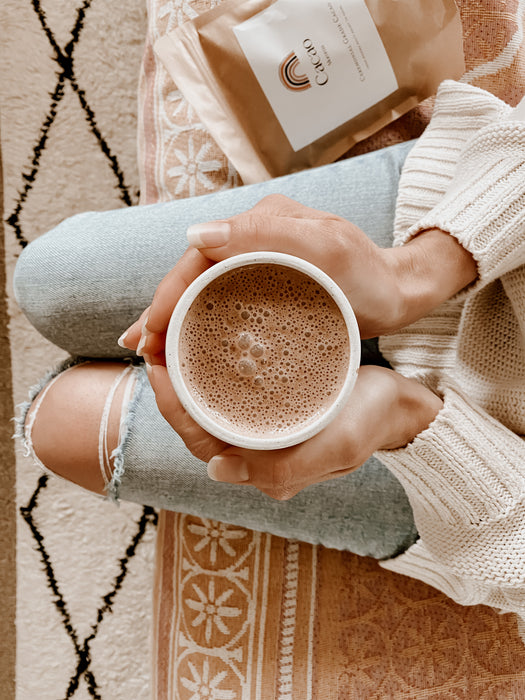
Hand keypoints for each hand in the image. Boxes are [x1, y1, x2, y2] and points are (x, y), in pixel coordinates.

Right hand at [120, 194, 476, 354]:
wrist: (400, 291)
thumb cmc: (370, 272)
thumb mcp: (327, 248)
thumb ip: (267, 233)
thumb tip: (196, 235)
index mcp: (260, 224)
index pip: (197, 258)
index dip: (167, 294)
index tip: (148, 332)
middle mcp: (254, 239)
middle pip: (194, 275)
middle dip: (162, 309)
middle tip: (141, 349)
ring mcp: (261, 263)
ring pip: (204, 290)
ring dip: (175, 319)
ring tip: (151, 352)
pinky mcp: (269, 286)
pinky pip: (224, 302)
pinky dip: (200, 323)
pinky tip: (185, 344)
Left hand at [146, 363, 442, 499]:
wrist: (402, 407)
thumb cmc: (371, 423)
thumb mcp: (338, 445)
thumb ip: (284, 466)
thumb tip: (217, 470)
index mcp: (262, 467)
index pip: (197, 437)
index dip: (170, 402)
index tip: (156, 360)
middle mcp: (254, 452)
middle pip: (195, 419)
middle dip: (170, 382)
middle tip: (155, 338)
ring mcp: (261, 430)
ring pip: (207, 404)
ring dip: (185, 373)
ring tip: (171, 334)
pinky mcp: (270, 409)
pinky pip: (227, 390)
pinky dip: (210, 368)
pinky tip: (204, 340)